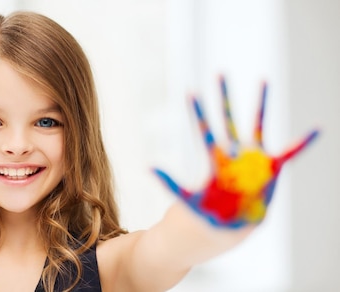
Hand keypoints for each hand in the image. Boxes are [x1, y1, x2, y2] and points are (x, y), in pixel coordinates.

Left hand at [154, 76, 318, 227]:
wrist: (229, 228)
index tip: (189, 91)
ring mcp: (252, 160)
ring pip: (256, 125)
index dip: (197, 111)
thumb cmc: (207, 214)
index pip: (204, 130)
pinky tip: (317, 128)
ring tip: (262, 79)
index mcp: (214, 160)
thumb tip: (146, 166)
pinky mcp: (271, 169)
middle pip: (228, 119)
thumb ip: (169, 183)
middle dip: (224, 97)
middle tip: (219, 72)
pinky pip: (291, 152)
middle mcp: (232, 154)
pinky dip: (304, 142)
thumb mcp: (186, 201)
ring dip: (260, 103)